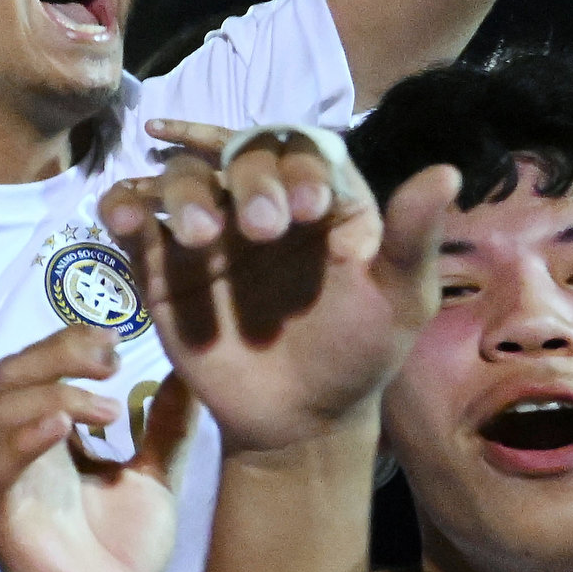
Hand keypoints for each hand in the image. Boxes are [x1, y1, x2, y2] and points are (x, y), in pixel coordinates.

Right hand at [0, 329, 189, 571]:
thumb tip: (192, 372)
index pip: (40, 366)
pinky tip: (67, 425)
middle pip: (13, 373)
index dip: (71, 341)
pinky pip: (0, 462)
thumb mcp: (154, 478)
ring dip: (53, 391)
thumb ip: (166, 428)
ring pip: (1, 408)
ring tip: (107, 406)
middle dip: (58, 352)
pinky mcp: (0, 514)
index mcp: (52, 437)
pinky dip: (29, 434)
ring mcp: (7, 481)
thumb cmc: (125, 555)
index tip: (119, 339)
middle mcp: (21, 450)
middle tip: (110, 357)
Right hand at [100, 120, 452, 455]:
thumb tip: (449, 171)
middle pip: (238, 156)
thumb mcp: (399, 299)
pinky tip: (127, 216)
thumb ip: (412, 236)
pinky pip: (133, 218)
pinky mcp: (162, 263)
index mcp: (320, 198)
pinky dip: (123, 206)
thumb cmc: (357, 355)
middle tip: (260, 231)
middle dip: (247, 182)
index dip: (299, 167)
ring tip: (199, 237)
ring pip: (182, 177)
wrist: (299, 420)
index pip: (301, 151)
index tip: (308, 211)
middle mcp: (260, 201)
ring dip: (184, 192)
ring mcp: (209, 230)